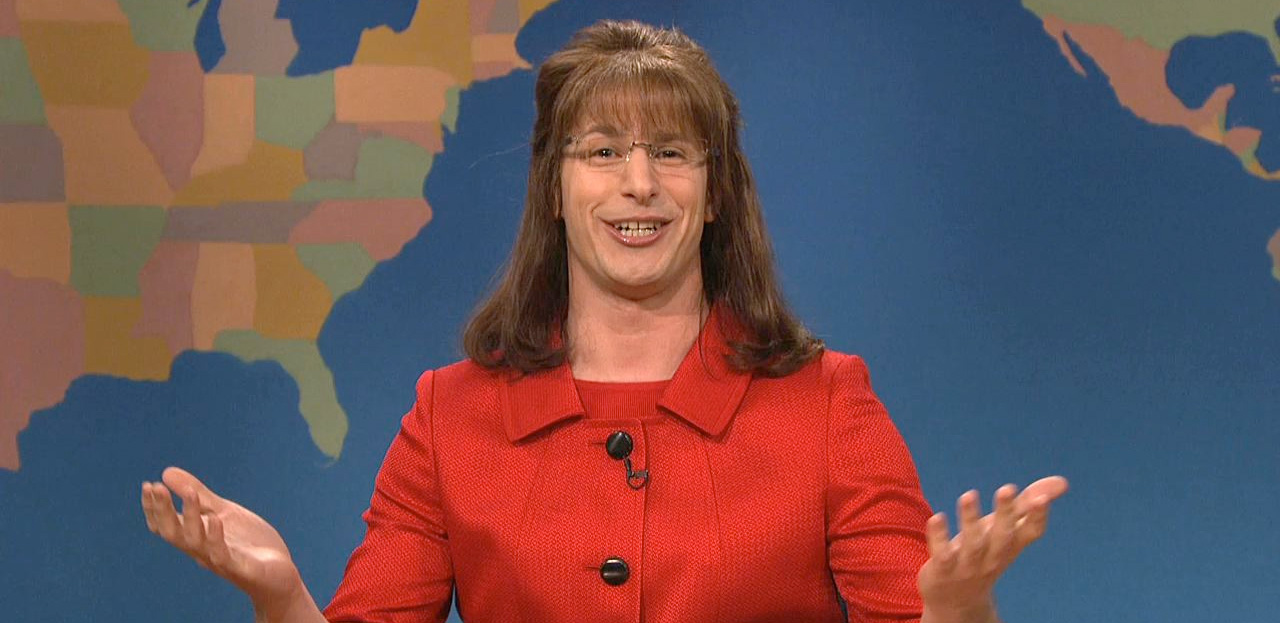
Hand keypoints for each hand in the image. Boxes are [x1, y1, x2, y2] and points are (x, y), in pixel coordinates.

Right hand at [140, 467, 304, 611]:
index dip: (154, 508)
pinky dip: (216, 538)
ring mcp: (220, 560)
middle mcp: (202, 550)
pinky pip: (223, 555)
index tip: (148, 485)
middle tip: (156, 487)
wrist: (278, 573)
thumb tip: (166, 472)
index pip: (166, 526)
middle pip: (174, 533)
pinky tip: (215, 520)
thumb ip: (199, 497)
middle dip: (163, 511)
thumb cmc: (247, 544)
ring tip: (191, 493)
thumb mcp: (223, 513)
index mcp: (196, 538)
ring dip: (191, 518)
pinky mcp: (241, 568)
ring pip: (195, 543)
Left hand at [917, 476, 1068, 621]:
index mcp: (1011, 544)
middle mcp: (993, 556)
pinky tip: (937, 517)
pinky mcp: (943, 569)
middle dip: (1005, 513)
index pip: (1030, 532)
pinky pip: (942, 553)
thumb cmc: (984, 554)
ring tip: (969, 494)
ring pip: (973, 543)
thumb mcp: (1006, 529)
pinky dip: (939, 537)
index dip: (1037, 517)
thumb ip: (1027, 505)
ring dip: (971, 519)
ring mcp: (968, 564)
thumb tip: (1062, 482)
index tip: (1042, 498)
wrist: (956, 601)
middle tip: (1007, 488)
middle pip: (1003, 535)